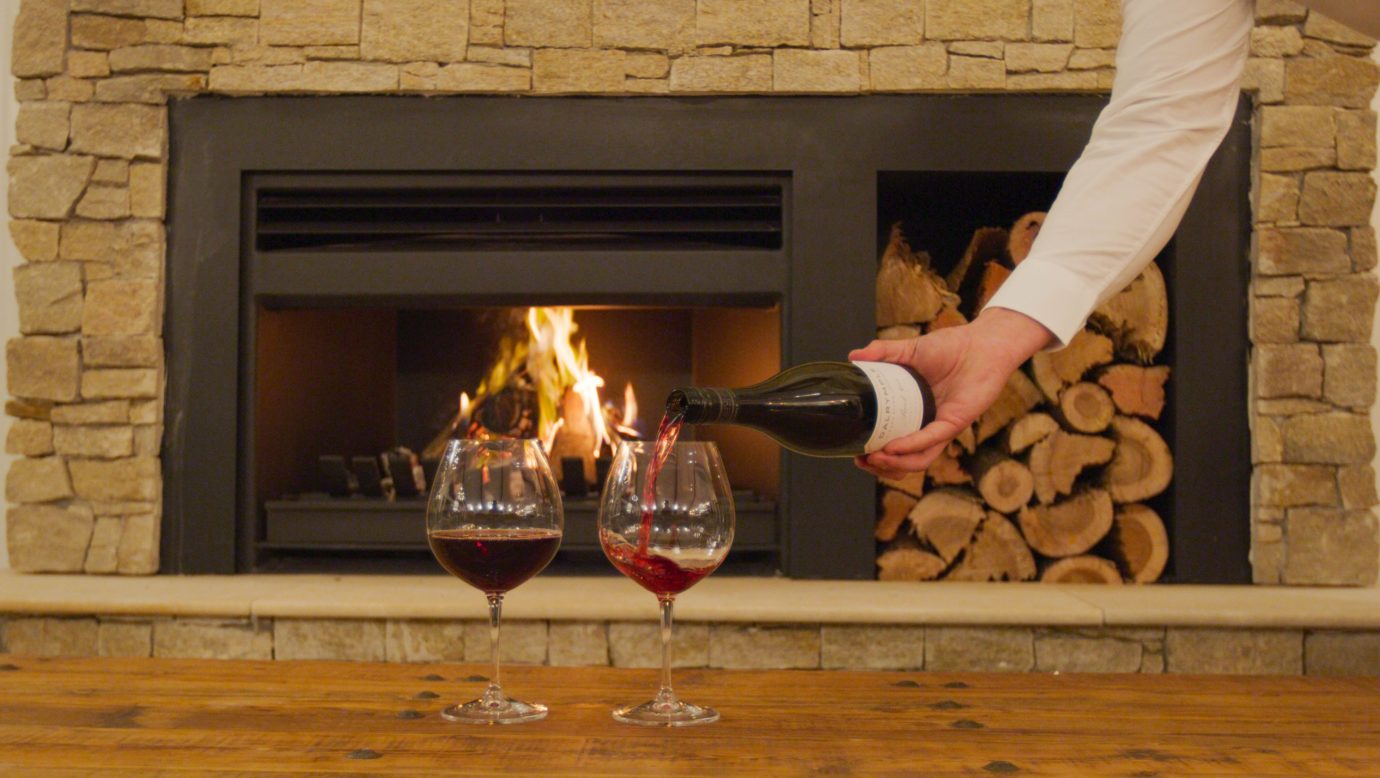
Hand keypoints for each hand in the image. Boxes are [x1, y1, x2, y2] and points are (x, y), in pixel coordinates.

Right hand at [849, 308, 1053, 479]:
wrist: (982, 343)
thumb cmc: (952, 347)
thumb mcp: (909, 349)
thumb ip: (882, 352)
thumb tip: (853, 356)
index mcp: (914, 411)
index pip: (892, 441)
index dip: (874, 451)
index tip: (855, 451)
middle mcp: (927, 423)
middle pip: (904, 459)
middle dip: (881, 466)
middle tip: (861, 460)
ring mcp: (941, 425)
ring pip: (919, 458)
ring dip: (895, 463)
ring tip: (874, 458)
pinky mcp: (955, 422)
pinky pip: (931, 438)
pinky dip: (911, 445)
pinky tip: (893, 447)